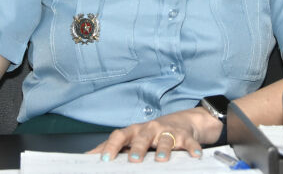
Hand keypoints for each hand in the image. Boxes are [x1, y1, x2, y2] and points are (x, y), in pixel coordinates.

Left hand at [87, 107, 220, 162]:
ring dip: (163, 149)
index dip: (112, 147)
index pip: (119, 136)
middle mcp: (150, 129)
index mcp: (134, 131)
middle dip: (138, 148)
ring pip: (165, 139)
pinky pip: (189, 142)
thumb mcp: (132, 138)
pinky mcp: (184, 136)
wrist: (182, 122)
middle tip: (134, 160)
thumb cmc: (151, 134)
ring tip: (161, 160)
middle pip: (142, 137)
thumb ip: (112, 147)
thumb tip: (88, 157)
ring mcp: (167, 132)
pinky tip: (195, 155)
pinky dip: (192, 149)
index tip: (104, 159)